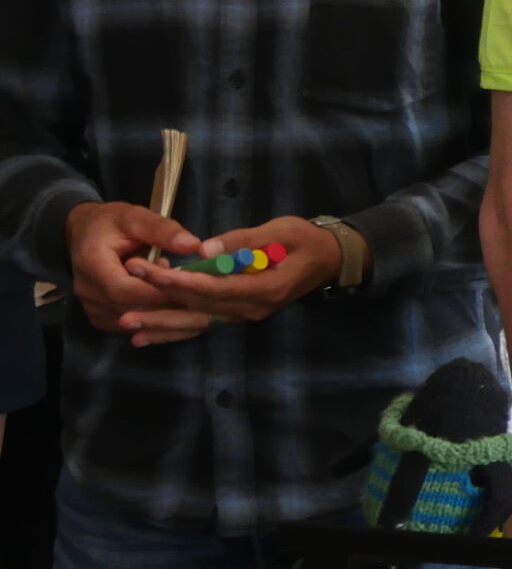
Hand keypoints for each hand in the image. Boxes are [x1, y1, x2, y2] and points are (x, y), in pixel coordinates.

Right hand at [65, 200, 209, 347]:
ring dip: (161, 312)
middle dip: (163, 303)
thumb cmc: (111, 223)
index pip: (123, 289)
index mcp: (91, 263)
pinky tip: (168, 304)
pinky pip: (129, 326)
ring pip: (131, 321)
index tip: (187, 285)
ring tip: (180, 293)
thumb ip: (162, 230)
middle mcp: (86, 289)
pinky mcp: (99, 316)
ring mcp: (90, 306)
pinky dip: (152, 318)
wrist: (85, 233)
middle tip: (194, 294)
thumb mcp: (136, 217)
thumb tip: (194, 245)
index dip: (156, 291)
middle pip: (128, 308)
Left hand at [137, 216, 349, 323]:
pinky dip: (174, 331)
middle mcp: (253, 309)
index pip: (218, 288)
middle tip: (125, 297)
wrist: (329, 260)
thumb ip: (244, 241)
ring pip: (198, 322)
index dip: (184, 281)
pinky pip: (202, 324)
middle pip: (202, 308)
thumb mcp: (282, 230)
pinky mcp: (237, 314)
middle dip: (162, 301)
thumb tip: (206, 248)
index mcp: (267, 288)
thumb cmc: (306, 241)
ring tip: (128, 326)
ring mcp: (245, 315)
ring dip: (162, 325)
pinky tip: (146, 337)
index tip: (153, 272)